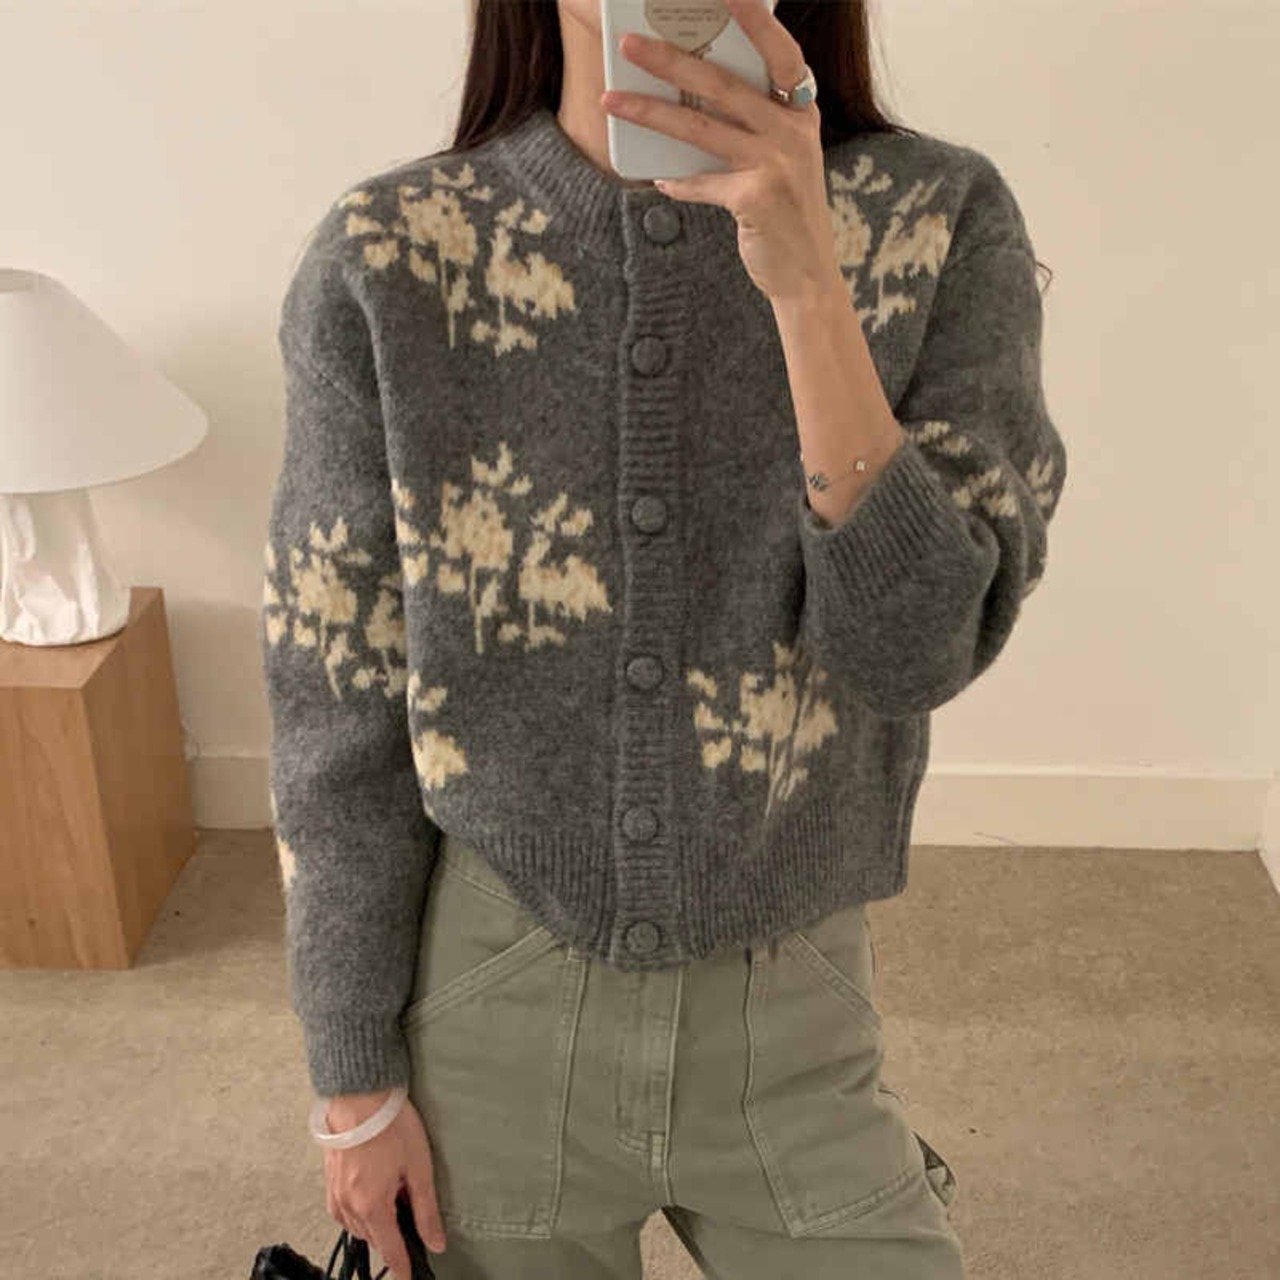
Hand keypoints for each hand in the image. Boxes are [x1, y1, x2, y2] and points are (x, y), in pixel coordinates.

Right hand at [323, 1091, 446, 1279]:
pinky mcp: (329, 1181)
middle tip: (412, 1223)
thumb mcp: (419, 1168)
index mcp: (371, 1207)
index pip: (390, 1251)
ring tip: (395, 1200)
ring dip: (376, 1224)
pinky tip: (374, 1194)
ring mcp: (334, 1194)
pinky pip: (344, 1211)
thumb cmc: (391, 1125)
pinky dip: (360, 1212)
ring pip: (357, 1226)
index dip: (403, 1266)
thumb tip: (435, 1243)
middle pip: (374, 1239)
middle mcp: (348, 1206)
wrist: (359, 1095)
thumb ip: (426, 1210)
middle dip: (392, 1238)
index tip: (410, 1276)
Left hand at [601, 0, 840, 303]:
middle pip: (723, 85)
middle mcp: (793, 132)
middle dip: (671, 61)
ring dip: (650, 112)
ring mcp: (776, 164)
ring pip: (700, 128)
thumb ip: (751, 128)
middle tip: (630, 43)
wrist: (806, 274)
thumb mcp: (781, 160)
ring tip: (612, 99)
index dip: (756, 19)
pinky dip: (677, 182)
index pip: (780, 53)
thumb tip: (687, 103)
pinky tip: (658, 179)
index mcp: (802, 113)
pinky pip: (701, 182)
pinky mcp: (756, 198)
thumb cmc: (787, 212)